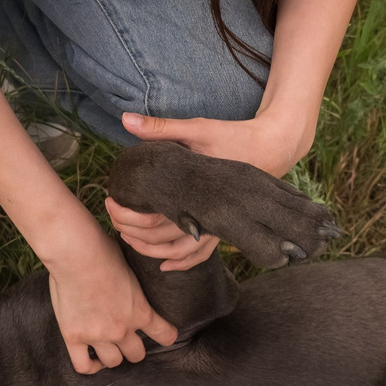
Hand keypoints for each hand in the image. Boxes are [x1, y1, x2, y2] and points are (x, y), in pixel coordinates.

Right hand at [45, 230, 177, 373]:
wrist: (76, 254)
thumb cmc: (104, 251)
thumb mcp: (132, 268)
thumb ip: (135, 287)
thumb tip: (136, 282)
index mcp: (140, 311)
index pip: (164, 334)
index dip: (166, 335)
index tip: (166, 335)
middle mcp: (121, 329)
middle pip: (136, 354)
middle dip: (134, 348)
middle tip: (129, 341)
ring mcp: (97, 335)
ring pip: (113, 361)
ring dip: (113, 356)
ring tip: (110, 350)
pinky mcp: (73, 336)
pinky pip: (82, 365)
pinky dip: (90, 367)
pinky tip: (93, 361)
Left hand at [111, 108, 313, 270]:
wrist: (273, 148)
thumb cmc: (233, 138)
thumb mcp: (197, 129)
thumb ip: (161, 127)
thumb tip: (124, 120)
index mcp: (195, 194)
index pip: (154, 217)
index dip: (128, 216)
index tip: (112, 203)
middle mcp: (207, 215)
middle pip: (164, 240)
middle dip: (134, 233)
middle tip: (114, 219)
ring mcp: (217, 224)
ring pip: (182, 252)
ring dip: (154, 252)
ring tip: (131, 241)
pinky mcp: (223, 226)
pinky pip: (202, 251)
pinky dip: (183, 261)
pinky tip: (166, 265)